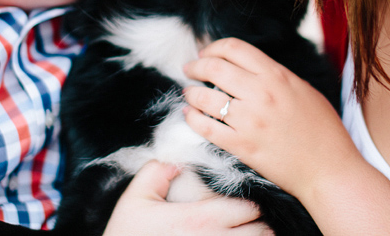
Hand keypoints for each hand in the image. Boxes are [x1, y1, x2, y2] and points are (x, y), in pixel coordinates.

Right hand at [103, 160, 272, 234]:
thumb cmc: (127, 235)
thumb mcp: (135, 199)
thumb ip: (157, 171)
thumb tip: (175, 161)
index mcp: (200, 220)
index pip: (249, 208)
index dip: (250, 204)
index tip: (242, 203)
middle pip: (263, 232)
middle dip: (259, 224)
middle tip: (248, 222)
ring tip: (245, 235)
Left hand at [183, 38, 356, 199]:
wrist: (329, 170)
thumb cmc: (322, 129)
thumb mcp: (303, 89)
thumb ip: (275, 75)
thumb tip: (246, 68)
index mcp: (276, 75)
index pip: (234, 48)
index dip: (213, 47)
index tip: (206, 53)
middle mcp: (260, 93)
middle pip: (214, 67)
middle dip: (196, 66)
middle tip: (190, 69)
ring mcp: (249, 120)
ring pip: (204, 97)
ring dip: (191, 92)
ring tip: (189, 93)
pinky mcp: (242, 146)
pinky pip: (206, 127)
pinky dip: (192, 119)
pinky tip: (190, 115)